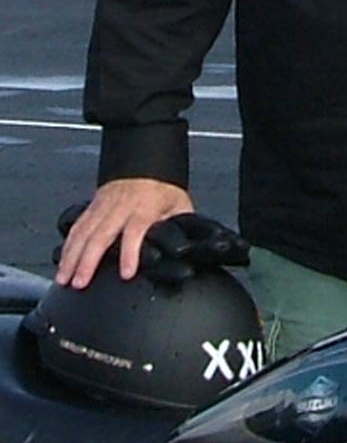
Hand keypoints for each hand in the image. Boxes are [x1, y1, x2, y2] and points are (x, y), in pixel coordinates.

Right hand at [54, 178, 193, 288]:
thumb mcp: (179, 205)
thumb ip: (180, 227)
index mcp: (144, 207)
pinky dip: (67, 246)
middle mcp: (120, 207)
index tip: (126, 273)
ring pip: (83, 232)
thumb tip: (187, 249)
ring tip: (64, 279)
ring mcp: (103, 206)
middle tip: (80, 282)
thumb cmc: (163, 186)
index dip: (130, 252)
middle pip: (101, 234)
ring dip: (72, 256)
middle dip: (88, 260)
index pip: (135, 231)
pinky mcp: (93, 207)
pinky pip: (76, 227)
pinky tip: (62, 262)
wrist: (146, 160)